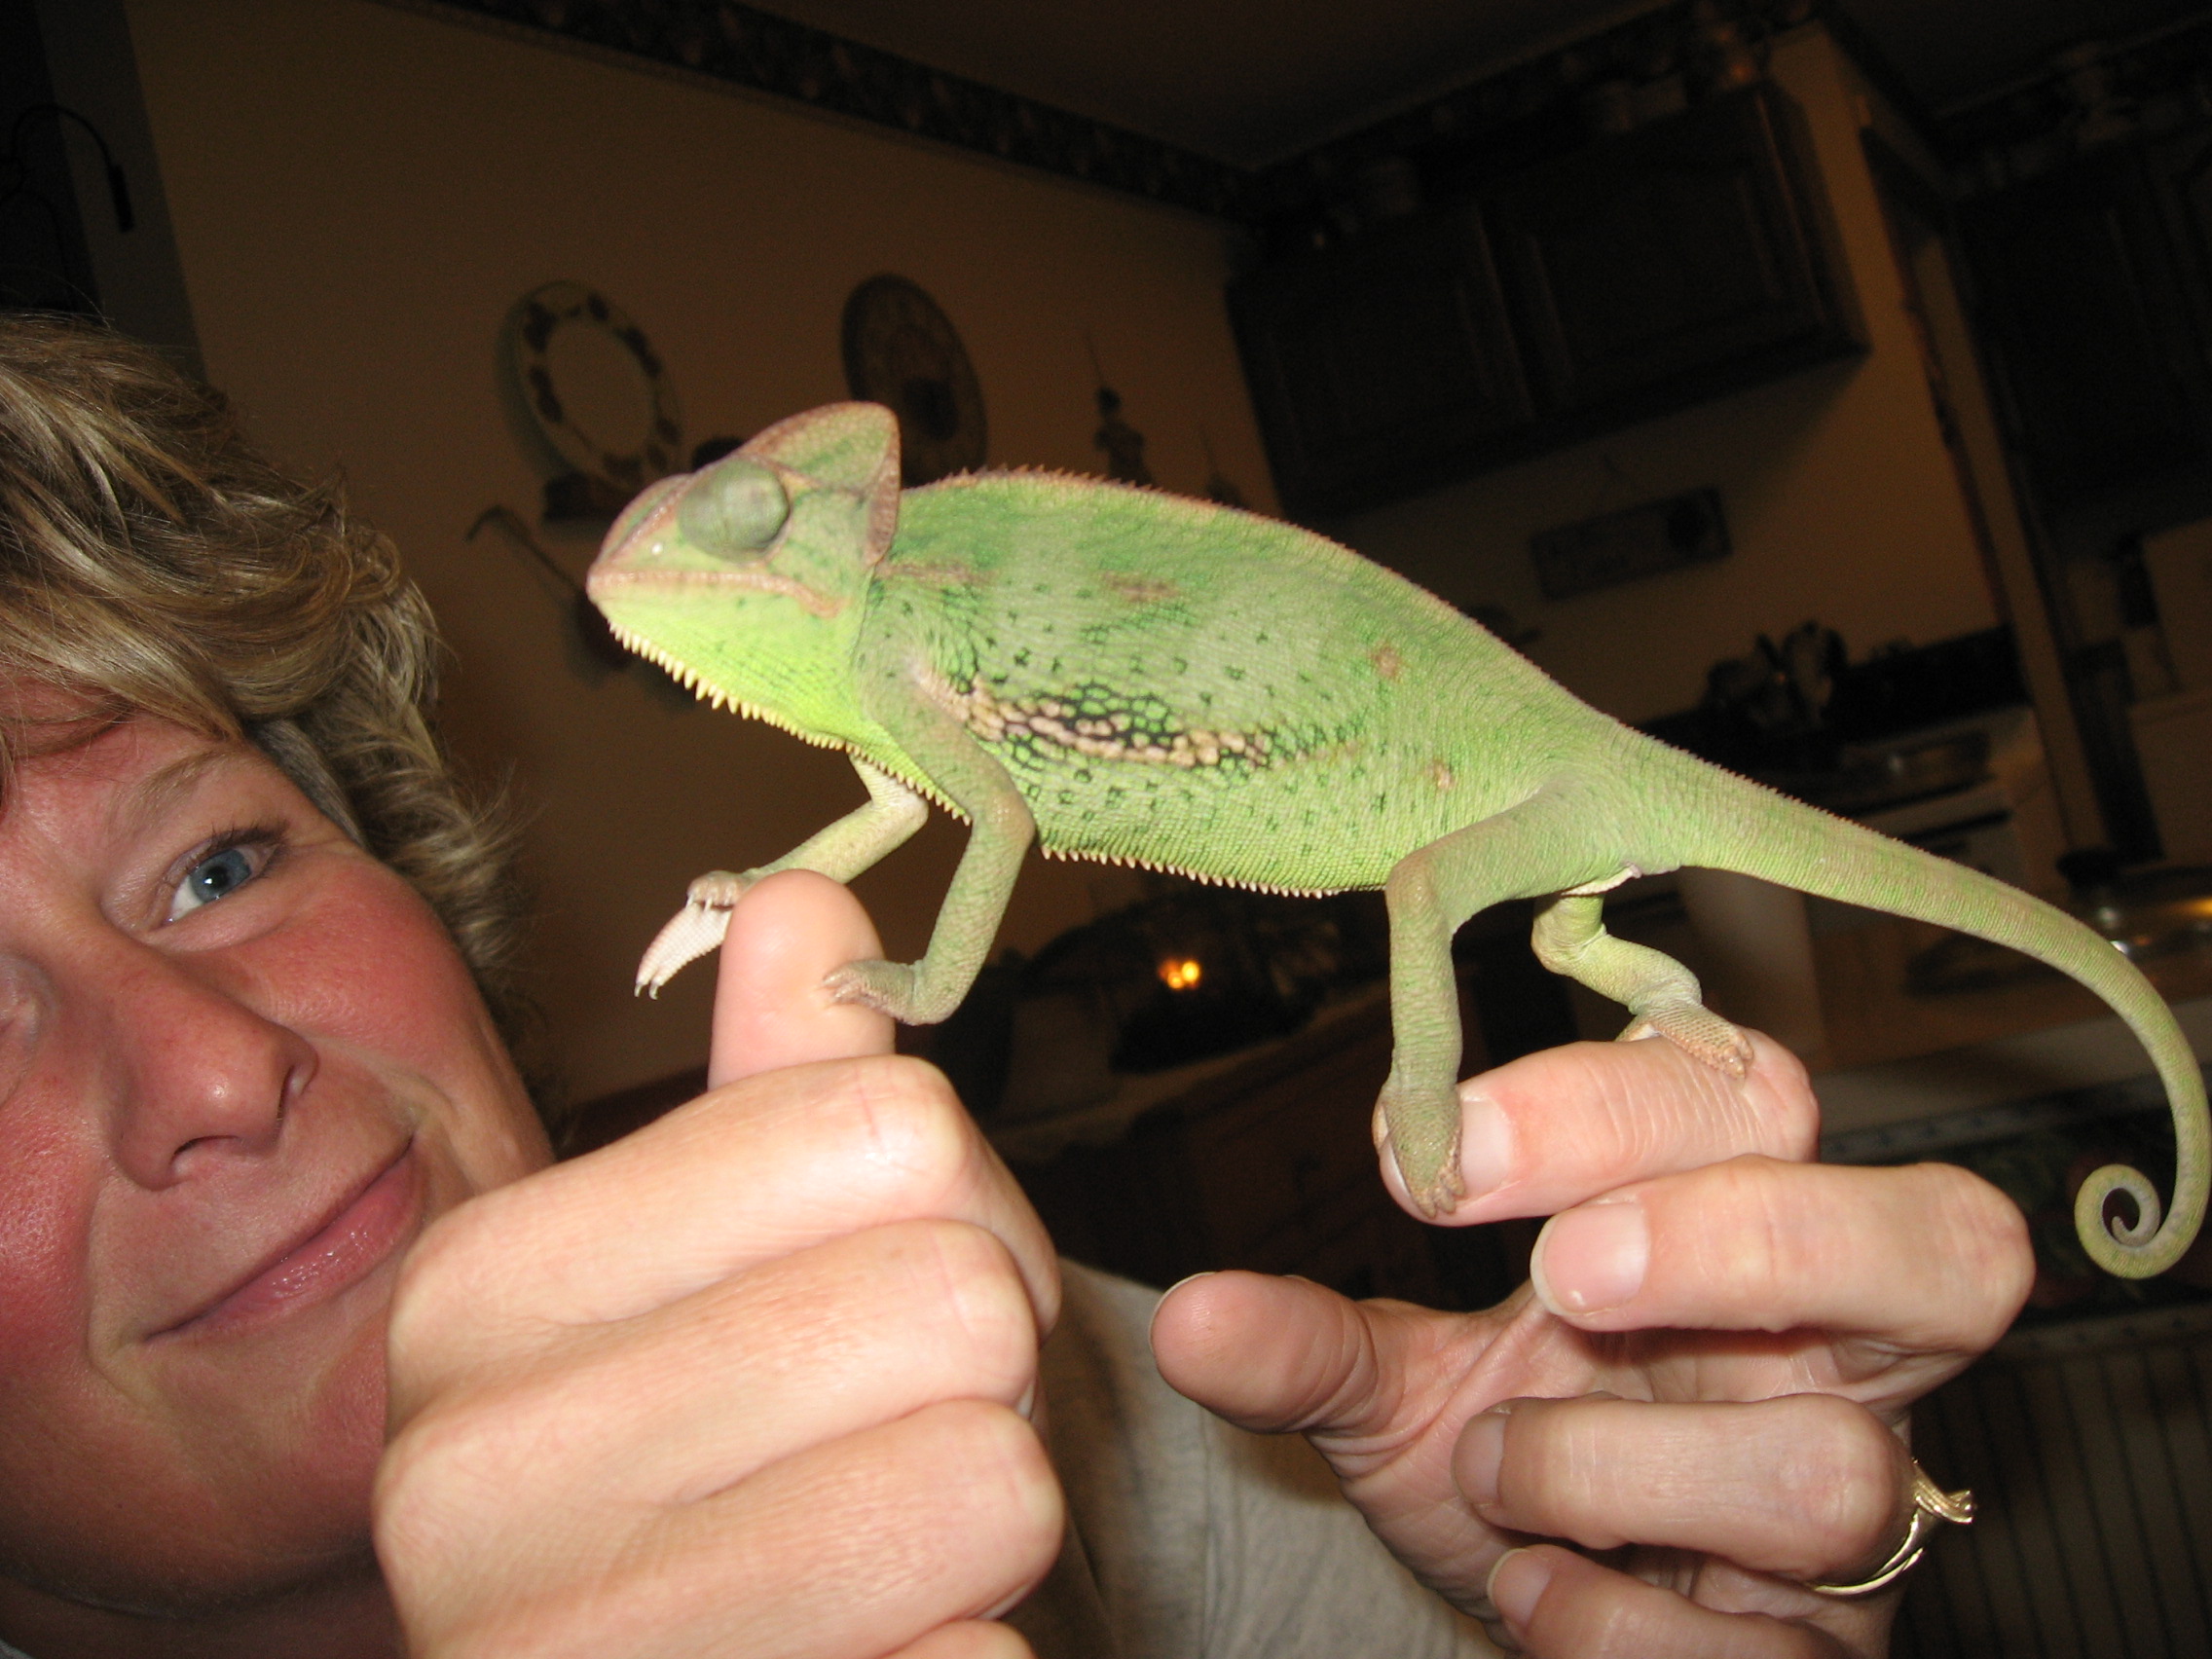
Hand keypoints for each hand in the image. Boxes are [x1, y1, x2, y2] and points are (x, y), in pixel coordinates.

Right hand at [376, 871, 1059, 1658]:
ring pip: (991, 1477)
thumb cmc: (734, 1472)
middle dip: (988, 1374)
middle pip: (959, 1301)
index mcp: (477, 1288)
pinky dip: (968, 1657)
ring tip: (888, 1551)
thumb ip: (776, 1096)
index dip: (966, 1212)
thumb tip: (804, 896)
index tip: (897, 1288)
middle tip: (900, 1430)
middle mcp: (467, 1475)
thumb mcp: (735, 1268)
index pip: (894, 1130)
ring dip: (988, 1522)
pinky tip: (869, 1656)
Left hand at [1152, 1034, 2032, 1657]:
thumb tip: (1187, 1322)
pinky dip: (1615, 1621)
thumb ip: (1311, 1345)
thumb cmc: (1512, 1458)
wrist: (1556, 1614)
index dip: (1615, 1107)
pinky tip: (1536, 1591)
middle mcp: (1843, 1353)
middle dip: (1748, 1245)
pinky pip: (1774, 1652)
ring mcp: (1865, 1513)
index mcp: (1743, 1223)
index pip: (1754, 1099)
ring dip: (1613, 1470)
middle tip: (1561, 1280)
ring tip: (1495, 1472)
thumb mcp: (1397, 1392)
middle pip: (1949, 1245)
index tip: (1445, 1148)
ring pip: (1828, 1470)